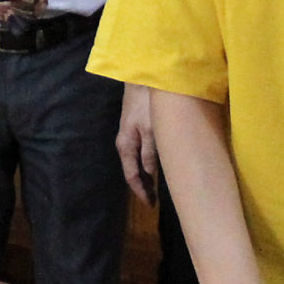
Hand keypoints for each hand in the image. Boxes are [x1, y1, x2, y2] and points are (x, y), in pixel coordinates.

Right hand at [116, 83, 159, 204]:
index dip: (141, 192)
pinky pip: (141, 152)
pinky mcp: (136, 127)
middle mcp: (125, 143)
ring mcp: (130, 135)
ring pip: (137, 162)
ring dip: (147, 175)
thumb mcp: (151, 130)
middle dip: (144, 186)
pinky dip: (149, 163)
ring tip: (158, 186)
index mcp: (126, 146)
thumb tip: (150, 174)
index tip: (151, 205)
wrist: (143, 78)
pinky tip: (157, 164)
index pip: (132, 176)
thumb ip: (150, 153)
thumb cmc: (147, 103)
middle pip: (133, 171)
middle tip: (156, 200)